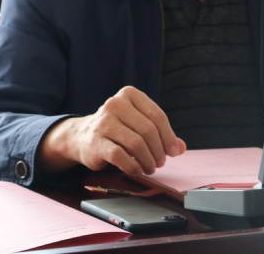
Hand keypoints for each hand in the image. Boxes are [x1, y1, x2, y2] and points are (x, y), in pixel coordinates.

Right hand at [37, 86, 185, 176]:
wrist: (82, 136)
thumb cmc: (117, 129)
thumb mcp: (138, 124)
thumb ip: (160, 133)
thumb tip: (181, 148)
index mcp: (129, 94)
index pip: (156, 115)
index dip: (168, 136)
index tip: (174, 151)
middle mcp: (115, 104)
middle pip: (148, 130)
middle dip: (159, 150)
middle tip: (161, 162)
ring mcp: (103, 122)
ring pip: (136, 143)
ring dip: (148, 160)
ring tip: (150, 167)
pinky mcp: (95, 141)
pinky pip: (121, 156)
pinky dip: (134, 166)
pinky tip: (137, 170)